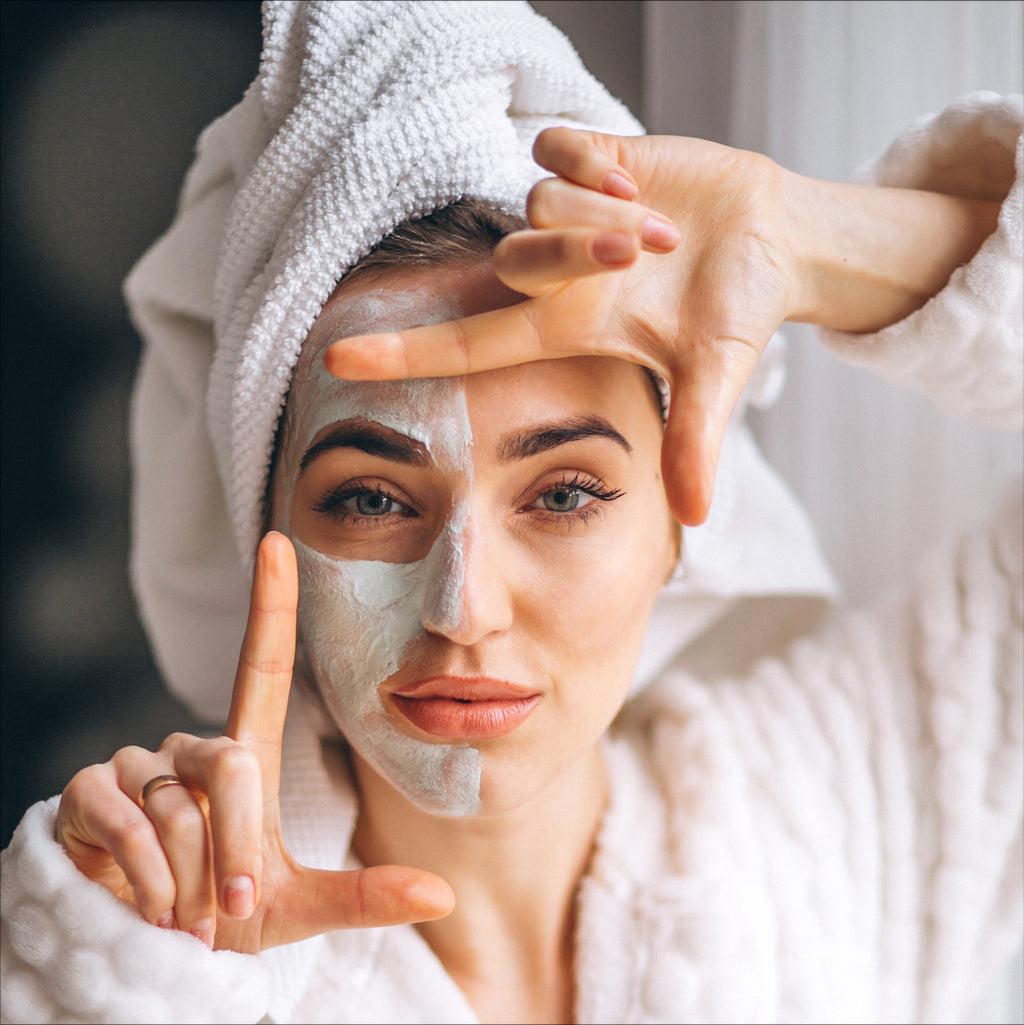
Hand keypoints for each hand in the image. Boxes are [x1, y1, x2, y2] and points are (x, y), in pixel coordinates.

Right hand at [56, 531, 453, 951]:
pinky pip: (126, 825)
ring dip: (190, 880)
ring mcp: (135, 766)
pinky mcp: (87, 792)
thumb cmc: (223, 915)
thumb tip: (445, 897)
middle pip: (234, 765)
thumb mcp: (294, 907)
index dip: (270, 604)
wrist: (145, 957)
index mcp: (244, 758)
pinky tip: (145, 905)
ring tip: (184, 911)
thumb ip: (363, 897)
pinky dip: (146, 881)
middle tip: (229, 905)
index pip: (263, 666)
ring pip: (179, 808)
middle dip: (239, 848)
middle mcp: (189, 750)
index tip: (278, 542)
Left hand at [325, 128, 798, 524]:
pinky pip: (558, 152)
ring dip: (608, 214)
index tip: (334, 361)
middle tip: (645, 252)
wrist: (771, 239)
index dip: (404, 355)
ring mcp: (565, 216)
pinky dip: (602, 166)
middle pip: (515, 257)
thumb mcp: (712, 375)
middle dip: (579, 250)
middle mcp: (552, 274)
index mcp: (565, 327)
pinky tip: (641, 183)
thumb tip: (695, 520)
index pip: (467, 343)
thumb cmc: (734, 310)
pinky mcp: (586, 159)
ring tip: (663, 229)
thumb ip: (695, 441)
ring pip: (539, 205)